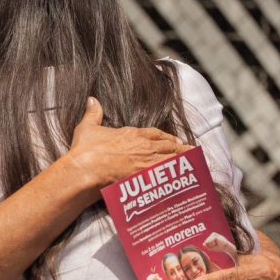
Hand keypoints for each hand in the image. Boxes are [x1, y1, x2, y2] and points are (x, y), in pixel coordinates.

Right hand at [65, 98, 190, 196]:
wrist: (85, 170)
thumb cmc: (84, 151)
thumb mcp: (87, 128)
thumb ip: (93, 114)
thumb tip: (92, 99)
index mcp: (132, 134)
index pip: (156, 134)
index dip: (167, 137)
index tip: (175, 140)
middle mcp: (143, 147)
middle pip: (168, 146)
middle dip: (181, 149)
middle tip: (191, 152)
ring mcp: (146, 163)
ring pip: (172, 160)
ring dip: (184, 161)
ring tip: (195, 164)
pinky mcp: (147, 178)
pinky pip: (168, 176)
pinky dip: (179, 176)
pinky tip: (186, 179)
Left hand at [203, 232, 236, 260]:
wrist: (226, 248)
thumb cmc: (220, 248)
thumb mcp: (212, 248)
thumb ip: (207, 246)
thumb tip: (203, 244)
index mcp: (212, 236)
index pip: (206, 242)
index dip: (209, 246)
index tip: (215, 245)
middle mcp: (213, 234)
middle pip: (206, 241)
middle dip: (210, 245)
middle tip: (216, 245)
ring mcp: (214, 234)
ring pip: (207, 242)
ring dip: (211, 245)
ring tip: (217, 244)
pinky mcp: (215, 236)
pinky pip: (210, 242)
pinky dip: (213, 244)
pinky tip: (217, 243)